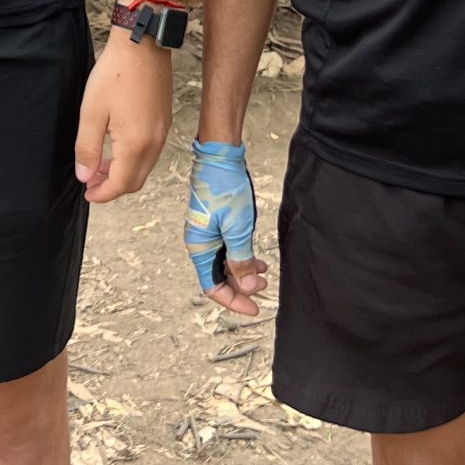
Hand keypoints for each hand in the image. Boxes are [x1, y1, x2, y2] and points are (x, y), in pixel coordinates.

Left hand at [74, 34, 172, 202]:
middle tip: (91, 181)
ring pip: (144, 167)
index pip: (121, 184)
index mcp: (136, 144)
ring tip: (100, 165)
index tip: (87, 193)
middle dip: (113, 187)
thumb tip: (85, 175)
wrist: (142, 44)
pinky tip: (117, 147)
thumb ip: (87, 147)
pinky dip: (134, 159)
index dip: (102, 194)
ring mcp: (162, 131)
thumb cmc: (116, 73)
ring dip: (124, 173)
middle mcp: (154, 142)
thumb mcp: (92, 111)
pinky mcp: (164, 120)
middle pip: (136, 180)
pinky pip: (151, 151)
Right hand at [185, 138, 264, 315]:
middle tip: (263, 290)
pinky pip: (229, 248)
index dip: (233, 301)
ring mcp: (209, 233)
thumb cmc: (224, 187)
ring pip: (226, 263)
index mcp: (199, 247)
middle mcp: (201, 243)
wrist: (220, 156)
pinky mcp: (217, 223)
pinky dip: (243, 257)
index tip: (253, 308)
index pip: (213, 287)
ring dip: (244, 272)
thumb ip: (242, 260)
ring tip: (264, 274)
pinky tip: (257, 258)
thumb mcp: (237, 229)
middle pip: (219, 277)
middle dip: (241, 287)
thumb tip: (248, 287)